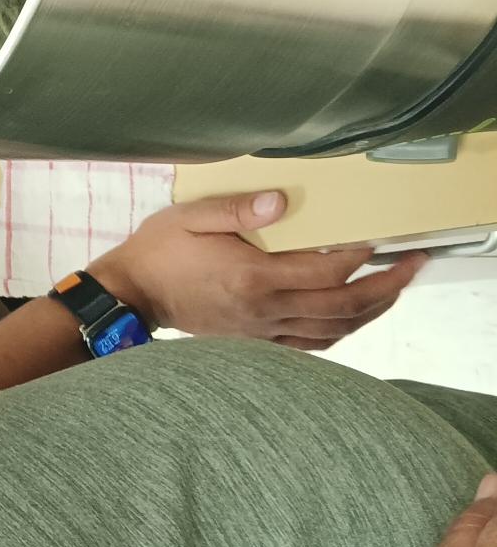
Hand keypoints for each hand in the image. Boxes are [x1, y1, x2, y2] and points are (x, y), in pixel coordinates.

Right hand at [88, 190, 422, 348]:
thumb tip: (281, 202)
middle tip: (413, 265)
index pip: (325, 271)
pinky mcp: (256, 339)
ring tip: (394, 290)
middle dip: (385, 286)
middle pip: (342, 306)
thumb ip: (237, 209)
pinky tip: (353, 317)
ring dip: (371, 312)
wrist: (132, 294)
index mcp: (253, 277)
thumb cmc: (159, 252)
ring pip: (334, 330)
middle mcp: (264, 309)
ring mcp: (262, 329)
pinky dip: (341, 332)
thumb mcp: (191, 217)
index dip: (357, 256)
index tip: (376, 239)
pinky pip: (311, 344)